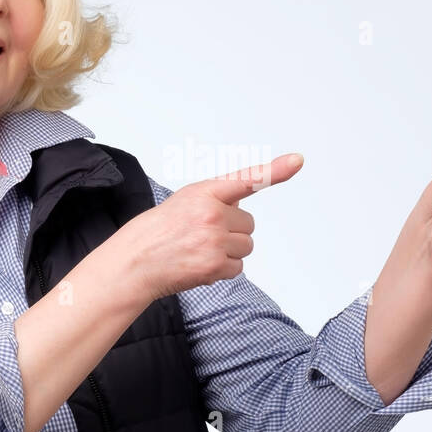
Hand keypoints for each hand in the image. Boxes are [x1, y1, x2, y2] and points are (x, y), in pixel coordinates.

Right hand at [113, 154, 304, 301]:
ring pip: (245, 247)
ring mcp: (214, 240)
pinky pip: (237, 268)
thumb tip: (240, 208)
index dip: (275, 170)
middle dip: (232, 232)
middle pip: (248, 225)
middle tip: (202, 236)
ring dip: (228, 252)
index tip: (297, 161)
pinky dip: (222, 270)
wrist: (134, 261)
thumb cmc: (157, 232)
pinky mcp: (214, 265)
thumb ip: (215, 200)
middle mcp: (212, 214)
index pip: (246, 179)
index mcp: (204, 192)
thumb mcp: (184, 202)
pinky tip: (199, 264)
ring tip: (198, 250)